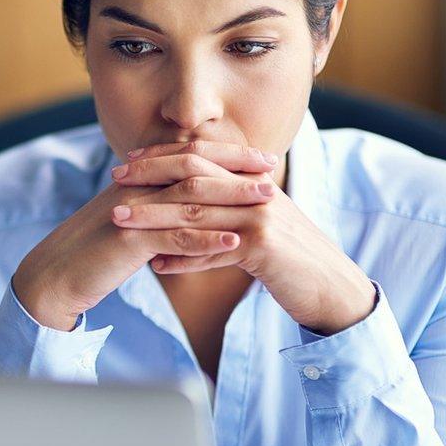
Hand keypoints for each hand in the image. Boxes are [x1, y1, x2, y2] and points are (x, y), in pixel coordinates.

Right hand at [12, 143, 277, 330]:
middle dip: (236, 168)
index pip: (187, 156)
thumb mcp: (127, 222)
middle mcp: (134, 188)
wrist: (54, 274)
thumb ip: (155, 209)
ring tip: (268, 202)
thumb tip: (188, 205)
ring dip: (232, 198)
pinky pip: (173, 237)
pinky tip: (235, 244)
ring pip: (189, 198)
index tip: (260, 158)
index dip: (225, 154)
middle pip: (193, 169)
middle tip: (273, 170)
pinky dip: (206, 240)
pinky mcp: (127, 240)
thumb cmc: (92, 252)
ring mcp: (131, 212)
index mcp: (135, 180)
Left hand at [112, 141, 375, 334]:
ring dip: (154, 217)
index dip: (163, 157)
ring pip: (196, 213)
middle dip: (150, 176)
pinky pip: (213, 251)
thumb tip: (178, 222)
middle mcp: (256, 192)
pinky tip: (156, 266)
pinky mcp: (264, 247)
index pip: (201, 158)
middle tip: (114, 179)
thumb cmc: (288, 260)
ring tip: (120, 220)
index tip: (128, 162)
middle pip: (194, 176)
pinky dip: (183, 258)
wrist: (332, 288)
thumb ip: (222, 216)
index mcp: (252, 181)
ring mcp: (261, 217)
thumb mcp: (254, 230)